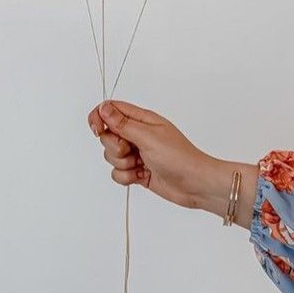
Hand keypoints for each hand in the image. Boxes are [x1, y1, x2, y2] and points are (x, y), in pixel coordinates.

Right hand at [88, 99, 257, 227]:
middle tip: (131, 150)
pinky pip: (118, 173)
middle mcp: (138, 134)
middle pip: (107, 135)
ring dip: (122, 163)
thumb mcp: (148, 136)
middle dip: (114, 146)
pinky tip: (141, 176)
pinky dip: (126, 177)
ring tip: (140, 164)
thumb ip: (123, 124)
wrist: (195, 184)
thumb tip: (104, 108)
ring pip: (111, 156)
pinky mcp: (137, 171)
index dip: (99, 118)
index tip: (98, 130)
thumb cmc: (178, 157)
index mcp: (142, 119)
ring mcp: (137, 153)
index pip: (110, 109)